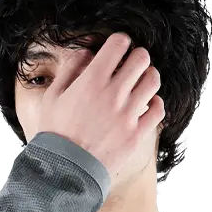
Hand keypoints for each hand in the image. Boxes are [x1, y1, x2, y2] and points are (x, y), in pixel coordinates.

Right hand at [32, 32, 163, 184]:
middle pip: (141, 58)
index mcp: (93, 80)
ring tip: (140, 83)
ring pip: (153, 81)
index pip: (119, 43)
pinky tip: (146, 104)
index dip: (120, 42)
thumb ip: (71, 68)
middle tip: (131, 65)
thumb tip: (87, 51)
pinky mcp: (136, 134)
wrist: (64, 170)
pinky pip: (158, 110)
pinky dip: (155, 103)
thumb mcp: (53, 95)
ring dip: (148, 77)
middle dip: (137, 57)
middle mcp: (114, 94)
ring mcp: (128, 115)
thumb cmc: (56, 133)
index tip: (117, 48)